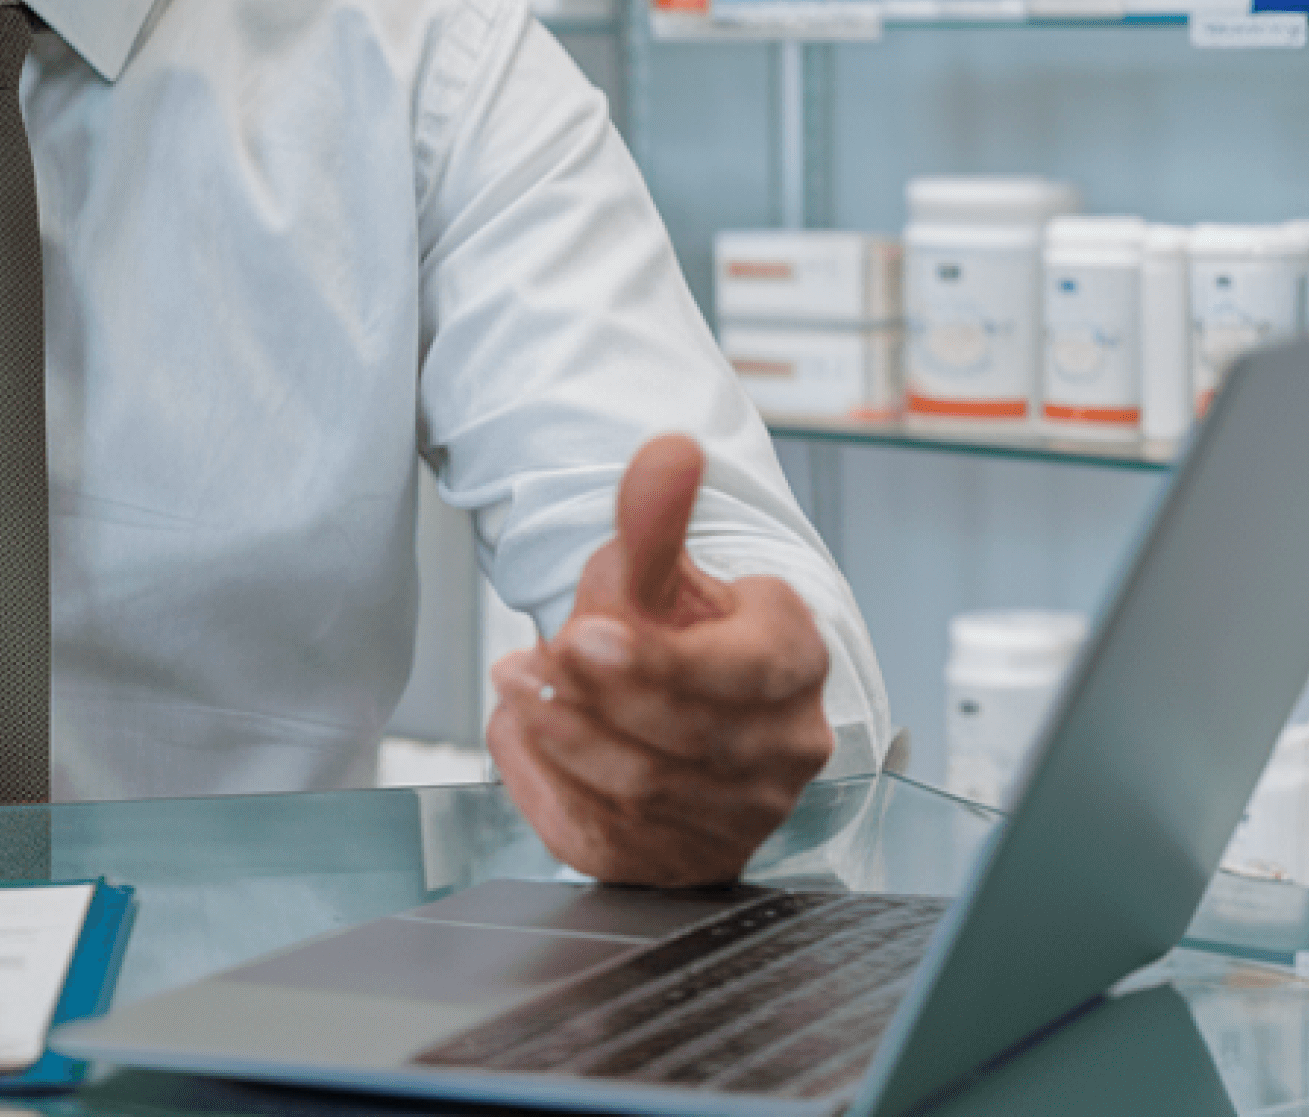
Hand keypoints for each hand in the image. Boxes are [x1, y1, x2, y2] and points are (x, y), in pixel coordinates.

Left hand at [487, 435, 836, 887]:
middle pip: (682, 739)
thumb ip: (656, 517)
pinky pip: (610, 838)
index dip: (656, 663)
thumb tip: (667, 449)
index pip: (736, 675)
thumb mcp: (658, 571)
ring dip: (563, 741)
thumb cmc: (675, 628)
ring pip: (643, 790)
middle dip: (591, 701)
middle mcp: (785, 747)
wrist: (681, 699)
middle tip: (524, 663)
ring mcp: (743, 815)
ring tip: (515, 689)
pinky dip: (550, 789)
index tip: (582, 634)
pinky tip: (523, 740)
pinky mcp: (688, 860)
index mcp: (794, 664)